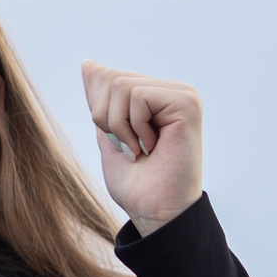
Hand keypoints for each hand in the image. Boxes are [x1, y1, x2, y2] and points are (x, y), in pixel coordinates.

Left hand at [82, 61, 203, 235]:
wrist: (156, 212)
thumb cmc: (137, 184)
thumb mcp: (109, 133)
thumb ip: (102, 100)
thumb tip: (90, 64)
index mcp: (157, 96)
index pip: (109, 76)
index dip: (100, 108)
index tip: (121, 141)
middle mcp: (173, 91)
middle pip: (112, 77)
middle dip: (106, 118)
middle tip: (130, 148)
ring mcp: (183, 95)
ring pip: (121, 85)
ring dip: (120, 126)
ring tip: (141, 149)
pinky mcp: (187, 102)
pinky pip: (137, 95)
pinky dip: (134, 127)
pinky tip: (152, 147)